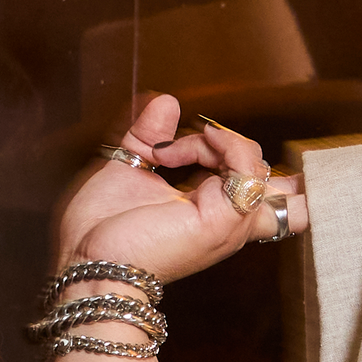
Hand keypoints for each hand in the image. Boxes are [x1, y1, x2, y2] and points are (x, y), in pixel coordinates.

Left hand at [50, 93, 306, 283]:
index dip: (227, 149)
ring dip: (217, 143)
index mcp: (211, 212)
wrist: (86, 259)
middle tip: (184, 148)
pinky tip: (198, 140)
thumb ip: (149, 136)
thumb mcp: (128, 167)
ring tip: (168, 152)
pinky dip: (226, 143)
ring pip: (257, 164)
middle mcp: (228, 220)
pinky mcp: (223, 221)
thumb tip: (167, 102)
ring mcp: (229, 222)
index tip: (168, 149)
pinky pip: (248, 168)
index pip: (255, 183)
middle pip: (276, 180)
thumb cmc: (100, 229)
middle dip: (239, 149)